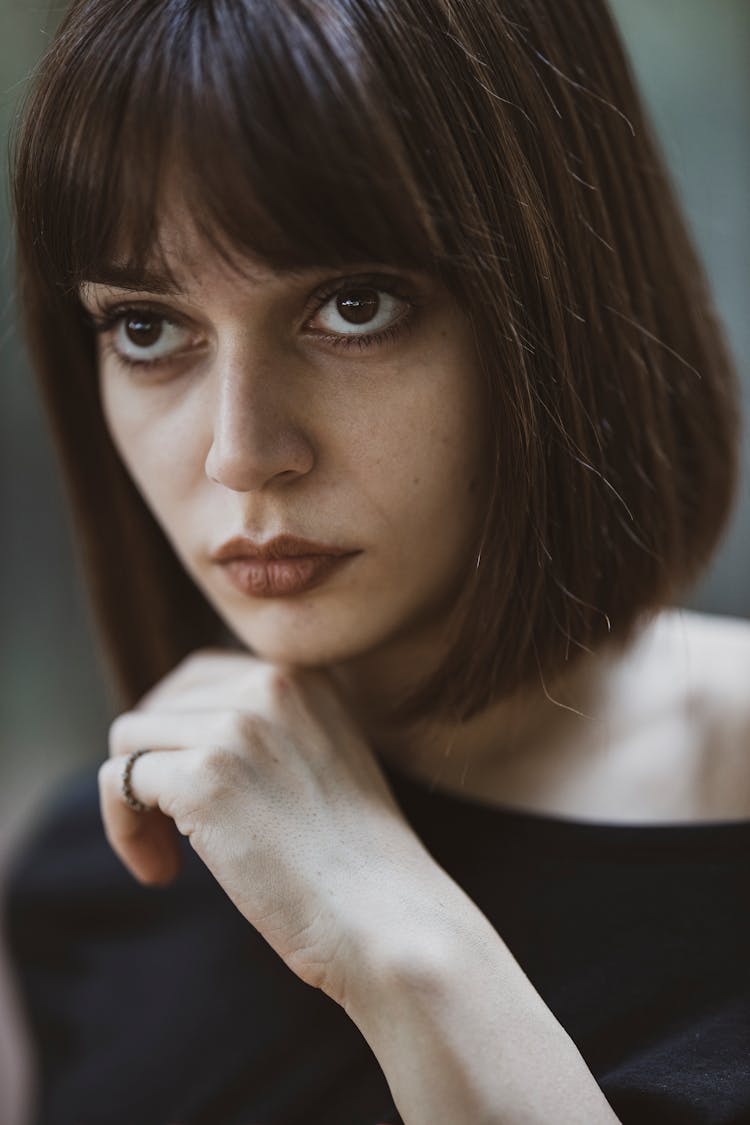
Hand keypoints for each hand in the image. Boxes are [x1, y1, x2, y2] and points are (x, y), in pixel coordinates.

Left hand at [98, 649, 434, 1005]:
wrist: (387, 916)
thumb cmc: (359, 862)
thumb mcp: (327, 758)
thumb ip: (271, 731)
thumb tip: (186, 738)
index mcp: (303, 676)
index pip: (202, 678)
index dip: (182, 738)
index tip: (193, 795)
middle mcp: (269, 684)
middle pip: (160, 706)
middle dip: (155, 767)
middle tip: (176, 833)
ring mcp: (235, 728)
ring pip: (130, 739)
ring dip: (134, 802)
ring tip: (170, 861)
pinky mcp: (203, 779)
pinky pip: (118, 782)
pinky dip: (124, 830)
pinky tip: (161, 874)